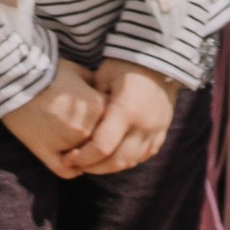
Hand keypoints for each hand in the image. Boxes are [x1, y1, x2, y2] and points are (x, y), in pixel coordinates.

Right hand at [2, 55, 108, 180]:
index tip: (100, 116)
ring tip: (79, 147)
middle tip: (87, 131)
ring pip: (87, 160)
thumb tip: (103, 94)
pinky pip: (67, 171)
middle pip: (102, 142)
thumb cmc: (47, 72)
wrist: (15, 77)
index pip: (116, 122)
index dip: (109, 120)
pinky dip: (71, 169)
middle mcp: (87, 129)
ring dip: (86, 155)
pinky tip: (70, 161)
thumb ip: (96, 86)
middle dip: (98, 138)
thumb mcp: (78, 72)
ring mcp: (67, 144)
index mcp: (98, 108)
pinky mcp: (47, 152)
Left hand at [66, 57, 176, 174]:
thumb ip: (91, 103)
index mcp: (126, 110)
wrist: (159, 61)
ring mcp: (156, 131)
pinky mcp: (162, 134)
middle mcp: (144, 125)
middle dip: (93, 167)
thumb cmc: (124, 65)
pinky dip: (125, 161)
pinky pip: (142, 156)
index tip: (68, 157)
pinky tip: (110, 157)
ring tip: (90, 163)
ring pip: (130, 162)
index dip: (83, 157)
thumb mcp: (102, 77)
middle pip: (116, 161)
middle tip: (76, 165)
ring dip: (109, 167)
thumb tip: (73, 125)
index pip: (102, 146)